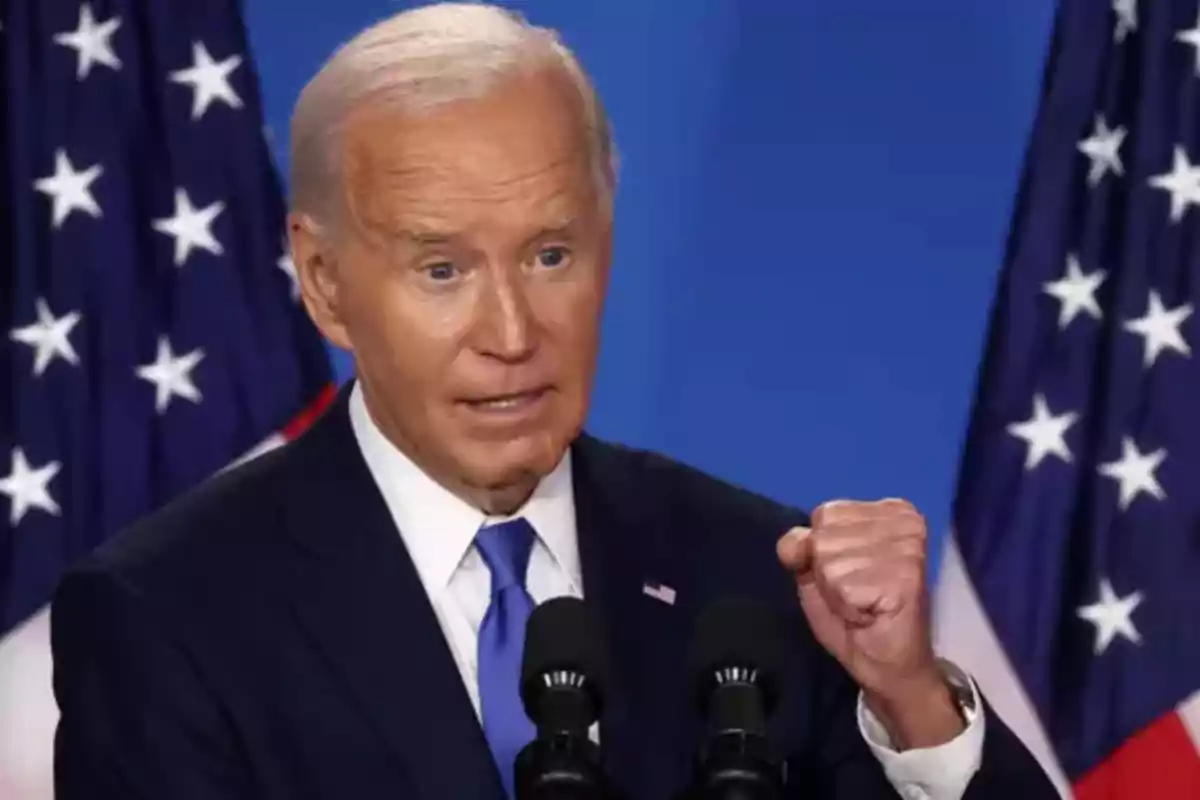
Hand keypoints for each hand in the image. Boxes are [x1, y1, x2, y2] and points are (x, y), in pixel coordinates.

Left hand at [776, 498, 963, 748]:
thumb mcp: (815, 573)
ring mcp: (906, 547)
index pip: (824, 514)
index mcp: (886, 510)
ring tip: (864, 605)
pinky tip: (871, 615)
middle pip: (824, 537)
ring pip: (831, 563)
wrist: (889, 665)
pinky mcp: (906, 576)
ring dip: (838, 594)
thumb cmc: (855, 615)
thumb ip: (800, 548)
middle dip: (828, 574)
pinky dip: (848, 608)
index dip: (820, 553)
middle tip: (857, 594)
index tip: (850, 575)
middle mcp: (900, 520)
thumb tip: (793, 542)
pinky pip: (845, 587)